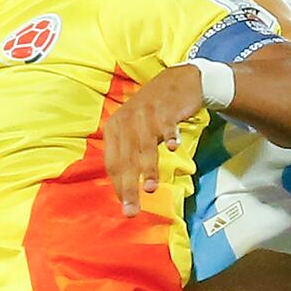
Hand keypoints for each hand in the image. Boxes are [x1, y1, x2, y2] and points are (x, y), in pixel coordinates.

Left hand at [103, 65, 203, 216]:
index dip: (118, 185)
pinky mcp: (165, 108)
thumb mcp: (134, 129)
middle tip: (132, 210)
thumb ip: (129, 154)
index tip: (125, 206)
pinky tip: (174, 148)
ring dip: (148, 167)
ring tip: (150, 188)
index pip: (112, 162)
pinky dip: (170, 135)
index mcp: (114, 128)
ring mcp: (146, 113)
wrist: (177, 81)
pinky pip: (166, 125)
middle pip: (126, 159)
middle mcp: (126, 120)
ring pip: (145, 145)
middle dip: (129, 186)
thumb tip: (124, 188)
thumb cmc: (153, 113)